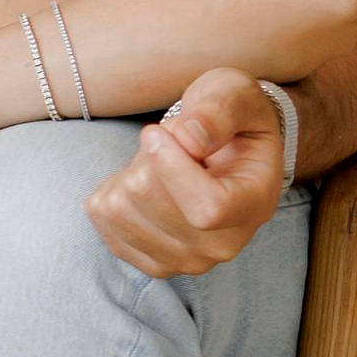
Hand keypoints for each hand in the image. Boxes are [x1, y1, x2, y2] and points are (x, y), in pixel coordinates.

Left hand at [85, 67, 289, 276]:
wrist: (226, 149)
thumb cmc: (230, 117)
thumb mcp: (234, 94)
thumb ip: (219, 111)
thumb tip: (190, 139)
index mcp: (254, 205)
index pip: (207, 207)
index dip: (169, 165)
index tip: (154, 132)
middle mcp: (223, 245)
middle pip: (149, 199)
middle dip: (145, 157)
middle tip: (169, 142)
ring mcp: (185, 260)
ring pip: (119, 208)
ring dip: (127, 172)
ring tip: (158, 163)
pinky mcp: (150, 261)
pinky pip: (101, 217)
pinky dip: (110, 190)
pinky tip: (141, 182)